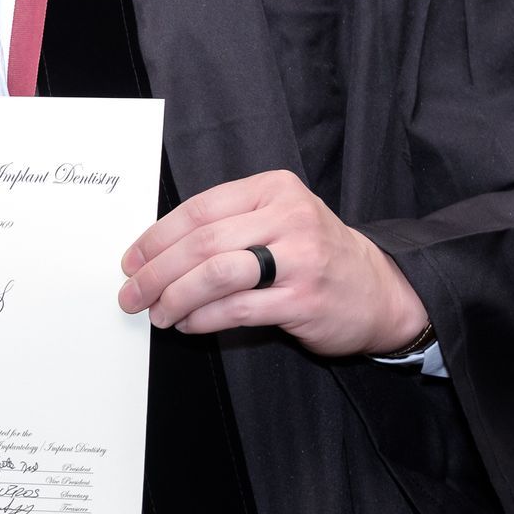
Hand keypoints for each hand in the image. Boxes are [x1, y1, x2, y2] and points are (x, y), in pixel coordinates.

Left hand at [116, 169, 427, 355]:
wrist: (382, 290)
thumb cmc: (316, 254)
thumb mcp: (277, 219)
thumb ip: (227, 224)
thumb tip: (157, 252)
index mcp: (273, 189)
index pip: (198, 210)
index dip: (156, 238)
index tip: (132, 260)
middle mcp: (288, 217)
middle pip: (201, 242)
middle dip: (156, 272)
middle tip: (132, 292)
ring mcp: (299, 258)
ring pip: (215, 274)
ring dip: (175, 296)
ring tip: (158, 312)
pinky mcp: (304, 299)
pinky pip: (237, 309)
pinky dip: (203, 318)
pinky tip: (189, 323)